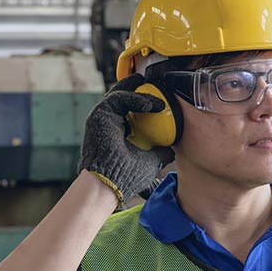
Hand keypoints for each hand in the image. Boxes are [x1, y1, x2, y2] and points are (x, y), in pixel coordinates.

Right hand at [78, 74, 173, 201]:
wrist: (110, 184)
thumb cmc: (127, 176)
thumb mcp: (151, 161)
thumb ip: (160, 152)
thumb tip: (172, 148)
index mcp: (118, 132)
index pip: (130, 110)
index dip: (143, 102)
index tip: (161, 102)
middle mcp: (108, 123)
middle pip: (123, 98)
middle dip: (139, 89)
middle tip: (157, 86)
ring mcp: (102, 118)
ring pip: (121, 95)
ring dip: (141, 94)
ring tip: (159, 101)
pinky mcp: (98, 115)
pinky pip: (118, 98)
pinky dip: (134, 98)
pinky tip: (150, 105)